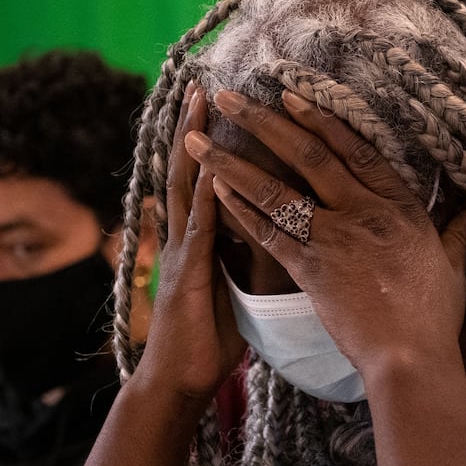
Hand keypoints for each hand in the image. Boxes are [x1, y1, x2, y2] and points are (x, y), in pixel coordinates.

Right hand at [135, 81, 245, 402]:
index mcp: (199, 238)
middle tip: (204, 84)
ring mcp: (181, 252)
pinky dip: (204, 196)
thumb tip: (285, 234)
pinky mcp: (185, 274)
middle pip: (190, 170)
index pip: (207, 178)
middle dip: (196, 126)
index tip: (226, 106)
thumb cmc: (210, 340)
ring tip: (198, 106)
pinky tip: (212, 169)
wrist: (180, 382)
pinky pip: (197, 229)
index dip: (215, 142)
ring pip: (186, 188)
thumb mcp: (239, 288)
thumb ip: (252, 256)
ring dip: (192, 145)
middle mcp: (185, 237)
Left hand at [185, 88, 465, 379]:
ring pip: (274, 191)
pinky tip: (213, 191)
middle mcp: (361, 212)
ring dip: (231, 163)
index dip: (319, 118)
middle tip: (226, 98)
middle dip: (263, 123)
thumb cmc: (433, 315)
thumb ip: (458, 231)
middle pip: (307, 156)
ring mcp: (332, 239)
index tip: (288, 93)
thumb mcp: (452, 264)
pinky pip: (267, 233)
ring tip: (198, 141)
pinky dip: (238, 210)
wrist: (410, 357)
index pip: (354, 148)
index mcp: (397, 204)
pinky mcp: (309, 270)